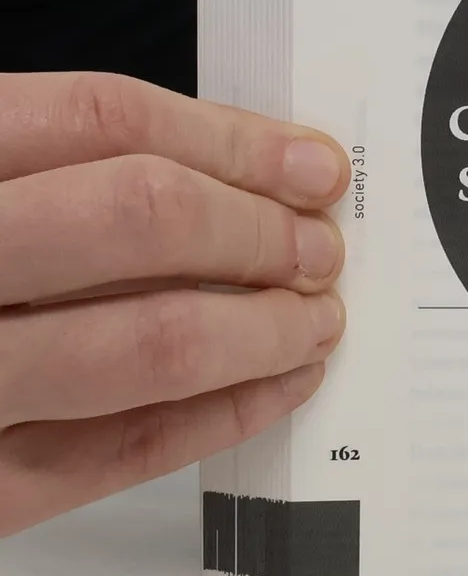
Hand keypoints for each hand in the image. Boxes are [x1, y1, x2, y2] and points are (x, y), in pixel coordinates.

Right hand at [0, 73, 348, 536]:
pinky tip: (273, 389)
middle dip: (258, 230)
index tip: (313, 164)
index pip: (99, 122)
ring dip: (262, 327)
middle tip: (320, 247)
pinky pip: (113, 453)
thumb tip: (228, 168)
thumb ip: (39, 168)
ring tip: (314, 318)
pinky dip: (218, 417)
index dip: (230, 140)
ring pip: (145, 342)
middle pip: (137, 218)